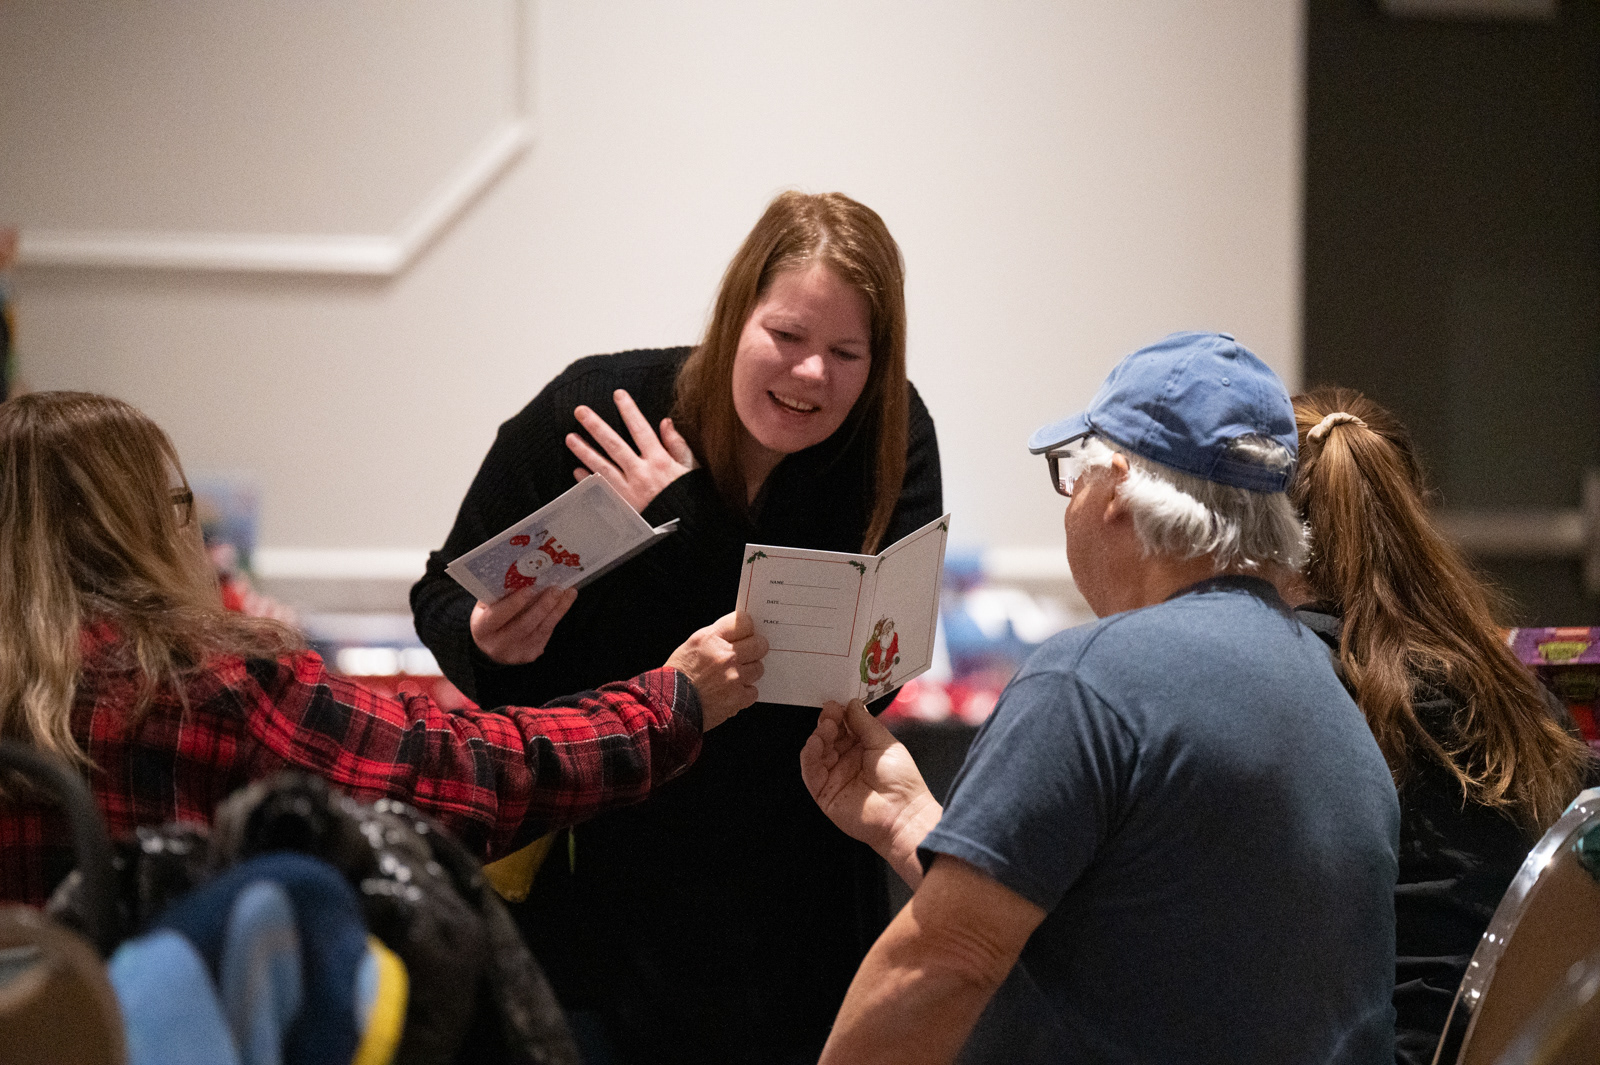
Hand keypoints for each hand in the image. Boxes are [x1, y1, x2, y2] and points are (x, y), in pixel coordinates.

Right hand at [469, 584, 576, 665]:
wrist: (491, 644)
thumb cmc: (490, 616)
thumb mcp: (488, 605)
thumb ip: (501, 595)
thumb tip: (526, 577)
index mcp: (481, 629)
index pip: (496, 617)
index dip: (513, 604)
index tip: (530, 589)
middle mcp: (496, 645)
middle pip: (523, 625)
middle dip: (542, 606)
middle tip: (556, 589)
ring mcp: (515, 654)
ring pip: (540, 630)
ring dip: (557, 609)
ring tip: (568, 592)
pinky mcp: (530, 655)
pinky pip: (546, 634)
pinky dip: (556, 616)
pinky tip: (564, 602)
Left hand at [567, 389, 696, 512]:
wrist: (687, 531)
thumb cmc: (690, 500)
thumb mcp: (692, 470)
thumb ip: (678, 445)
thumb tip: (665, 422)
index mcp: (660, 461)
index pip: (641, 429)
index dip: (629, 411)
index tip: (618, 395)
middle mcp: (642, 473)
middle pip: (614, 444)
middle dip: (596, 426)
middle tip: (580, 411)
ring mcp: (629, 491)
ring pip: (602, 466)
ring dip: (584, 451)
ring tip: (570, 437)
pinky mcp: (622, 507)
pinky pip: (601, 489)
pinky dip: (588, 480)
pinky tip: (577, 470)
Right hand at [664, 611, 766, 729]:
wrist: (669, 706)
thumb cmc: (678, 676)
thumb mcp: (692, 645)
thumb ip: (716, 637)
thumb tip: (738, 634)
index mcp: (710, 638)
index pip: (743, 622)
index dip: (748, 628)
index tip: (747, 632)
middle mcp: (724, 655)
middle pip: (759, 644)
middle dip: (756, 648)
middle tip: (749, 654)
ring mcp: (733, 677)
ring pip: (758, 668)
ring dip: (749, 672)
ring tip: (733, 677)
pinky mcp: (738, 697)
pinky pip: (753, 691)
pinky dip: (744, 693)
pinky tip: (731, 692)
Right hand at [801, 699, 941, 886]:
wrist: (903, 815)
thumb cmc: (902, 782)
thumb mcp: (884, 744)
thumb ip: (865, 724)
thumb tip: (852, 704)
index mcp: (863, 749)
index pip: (843, 727)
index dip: (838, 715)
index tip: (836, 704)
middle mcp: (847, 762)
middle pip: (828, 737)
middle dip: (827, 722)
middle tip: (830, 713)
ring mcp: (835, 777)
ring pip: (817, 752)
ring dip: (818, 736)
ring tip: (826, 727)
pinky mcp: (824, 793)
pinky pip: (811, 772)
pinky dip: (809, 757)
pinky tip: (815, 744)